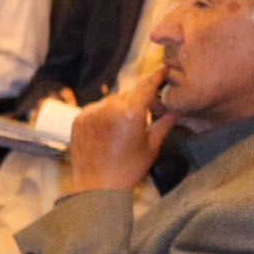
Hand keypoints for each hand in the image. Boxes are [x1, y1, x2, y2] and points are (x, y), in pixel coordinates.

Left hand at [62, 69, 174, 194]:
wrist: (96, 185)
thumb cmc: (128, 168)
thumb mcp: (151, 147)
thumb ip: (163, 125)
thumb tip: (174, 112)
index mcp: (131, 113)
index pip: (146, 86)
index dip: (156, 76)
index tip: (163, 67)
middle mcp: (110, 108)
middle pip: (128, 95)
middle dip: (136, 102)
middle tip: (140, 118)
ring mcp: (92, 113)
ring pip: (111, 102)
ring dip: (118, 108)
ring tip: (121, 131)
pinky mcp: (79, 119)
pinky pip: (95, 109)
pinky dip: (103, 115)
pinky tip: (107, 132)